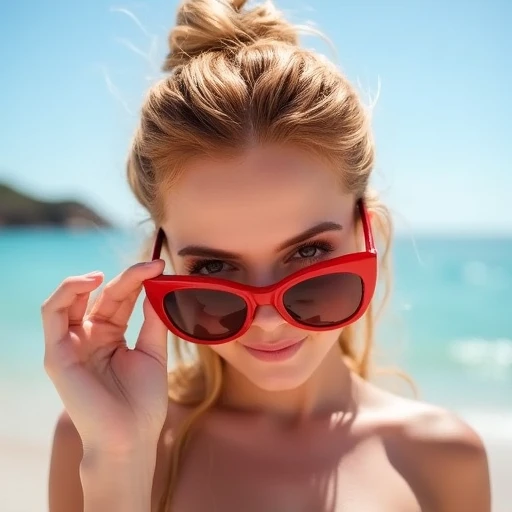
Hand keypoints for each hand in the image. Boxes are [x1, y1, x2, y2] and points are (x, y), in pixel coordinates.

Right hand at [42, 260, 168, 452]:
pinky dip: (67, 292)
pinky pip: (52, 314)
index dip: (138, 280)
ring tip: (120, 272)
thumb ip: (152, 320)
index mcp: (110, 336)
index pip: (120, 299)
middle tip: (152, 266)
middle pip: (101, 295)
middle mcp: (89, 336)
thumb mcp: (153, 353)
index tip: (160, 267)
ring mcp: (72, 344)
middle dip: (127, 277)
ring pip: (71, 299)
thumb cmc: (143, 402)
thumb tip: (156, 287)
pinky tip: (92, 281)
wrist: (131, 438)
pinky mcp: (57, 354)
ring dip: (91, 279)